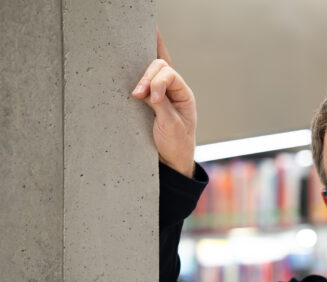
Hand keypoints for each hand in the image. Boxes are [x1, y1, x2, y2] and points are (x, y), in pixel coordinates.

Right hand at [132, 29, 196, 177]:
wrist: (172, 161)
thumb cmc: (177, 144)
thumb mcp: (170, 124)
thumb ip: (161, 103)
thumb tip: (146, 87)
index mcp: (185, 95)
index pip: (170, 75)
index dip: (157, 82)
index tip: (151, 99)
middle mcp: (175, 91)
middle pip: (160, 68)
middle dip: (147, 78)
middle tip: (136, 94)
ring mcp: (162, 94)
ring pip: (152, 72)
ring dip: (141, 78)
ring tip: (134, 94)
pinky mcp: (150, 100)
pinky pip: (146, 83)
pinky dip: (139, 78)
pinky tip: (135, 77)